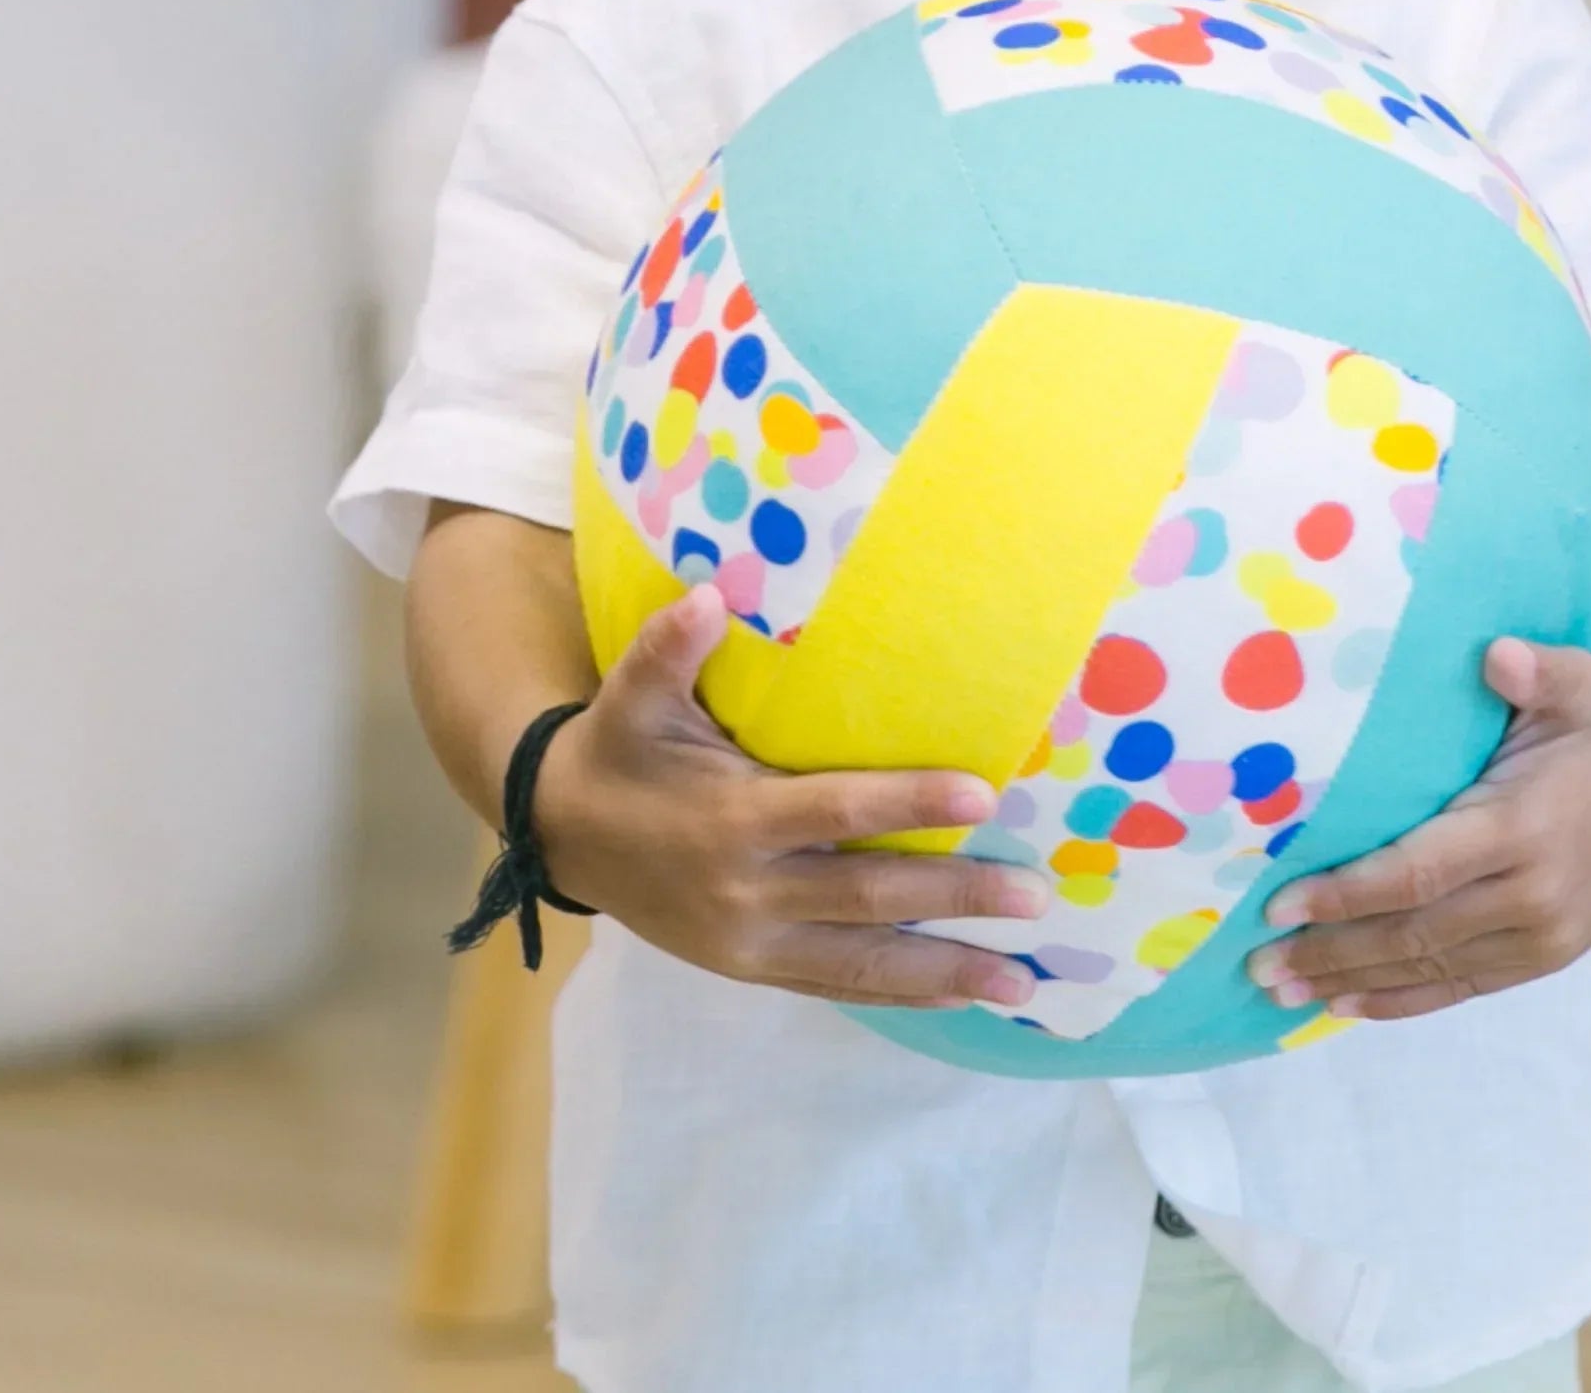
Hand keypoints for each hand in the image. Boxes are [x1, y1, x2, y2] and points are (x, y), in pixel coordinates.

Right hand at [536, 584, 1048, 1009]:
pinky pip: (835, 987)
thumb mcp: (630, 698)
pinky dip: (898, 995)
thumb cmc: (615, 754)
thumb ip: (668, 649)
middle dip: (955, 898)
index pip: (836, 812)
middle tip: (1034, 894)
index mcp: (730, 821)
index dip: (909, 803)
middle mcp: (748, 893)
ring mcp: (751, 944)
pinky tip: (957, 996)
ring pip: (862, 963)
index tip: (983, 794)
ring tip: (1019, 981)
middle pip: (868, 899)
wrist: (557, 840)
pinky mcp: (752, 970)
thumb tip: (707, 596)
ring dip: (944, 972)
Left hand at [1244, 638, 1590, 1023]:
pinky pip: (1462, 987)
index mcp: (1526, 827)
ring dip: (1352, 982)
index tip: (1278, 904)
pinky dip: (1403, 1000)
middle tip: (1256, 963)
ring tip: (1281, 991)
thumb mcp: (1580, 681)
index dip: (1344, 894)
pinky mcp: (1545, 958)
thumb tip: (1496, 655)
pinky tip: (1348, 1005)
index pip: (1417, 874)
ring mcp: (1543, 937)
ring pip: (1431, 970)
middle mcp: (1534, 895)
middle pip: (1413, 935)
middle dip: (1330, 950)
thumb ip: (1538, 670)